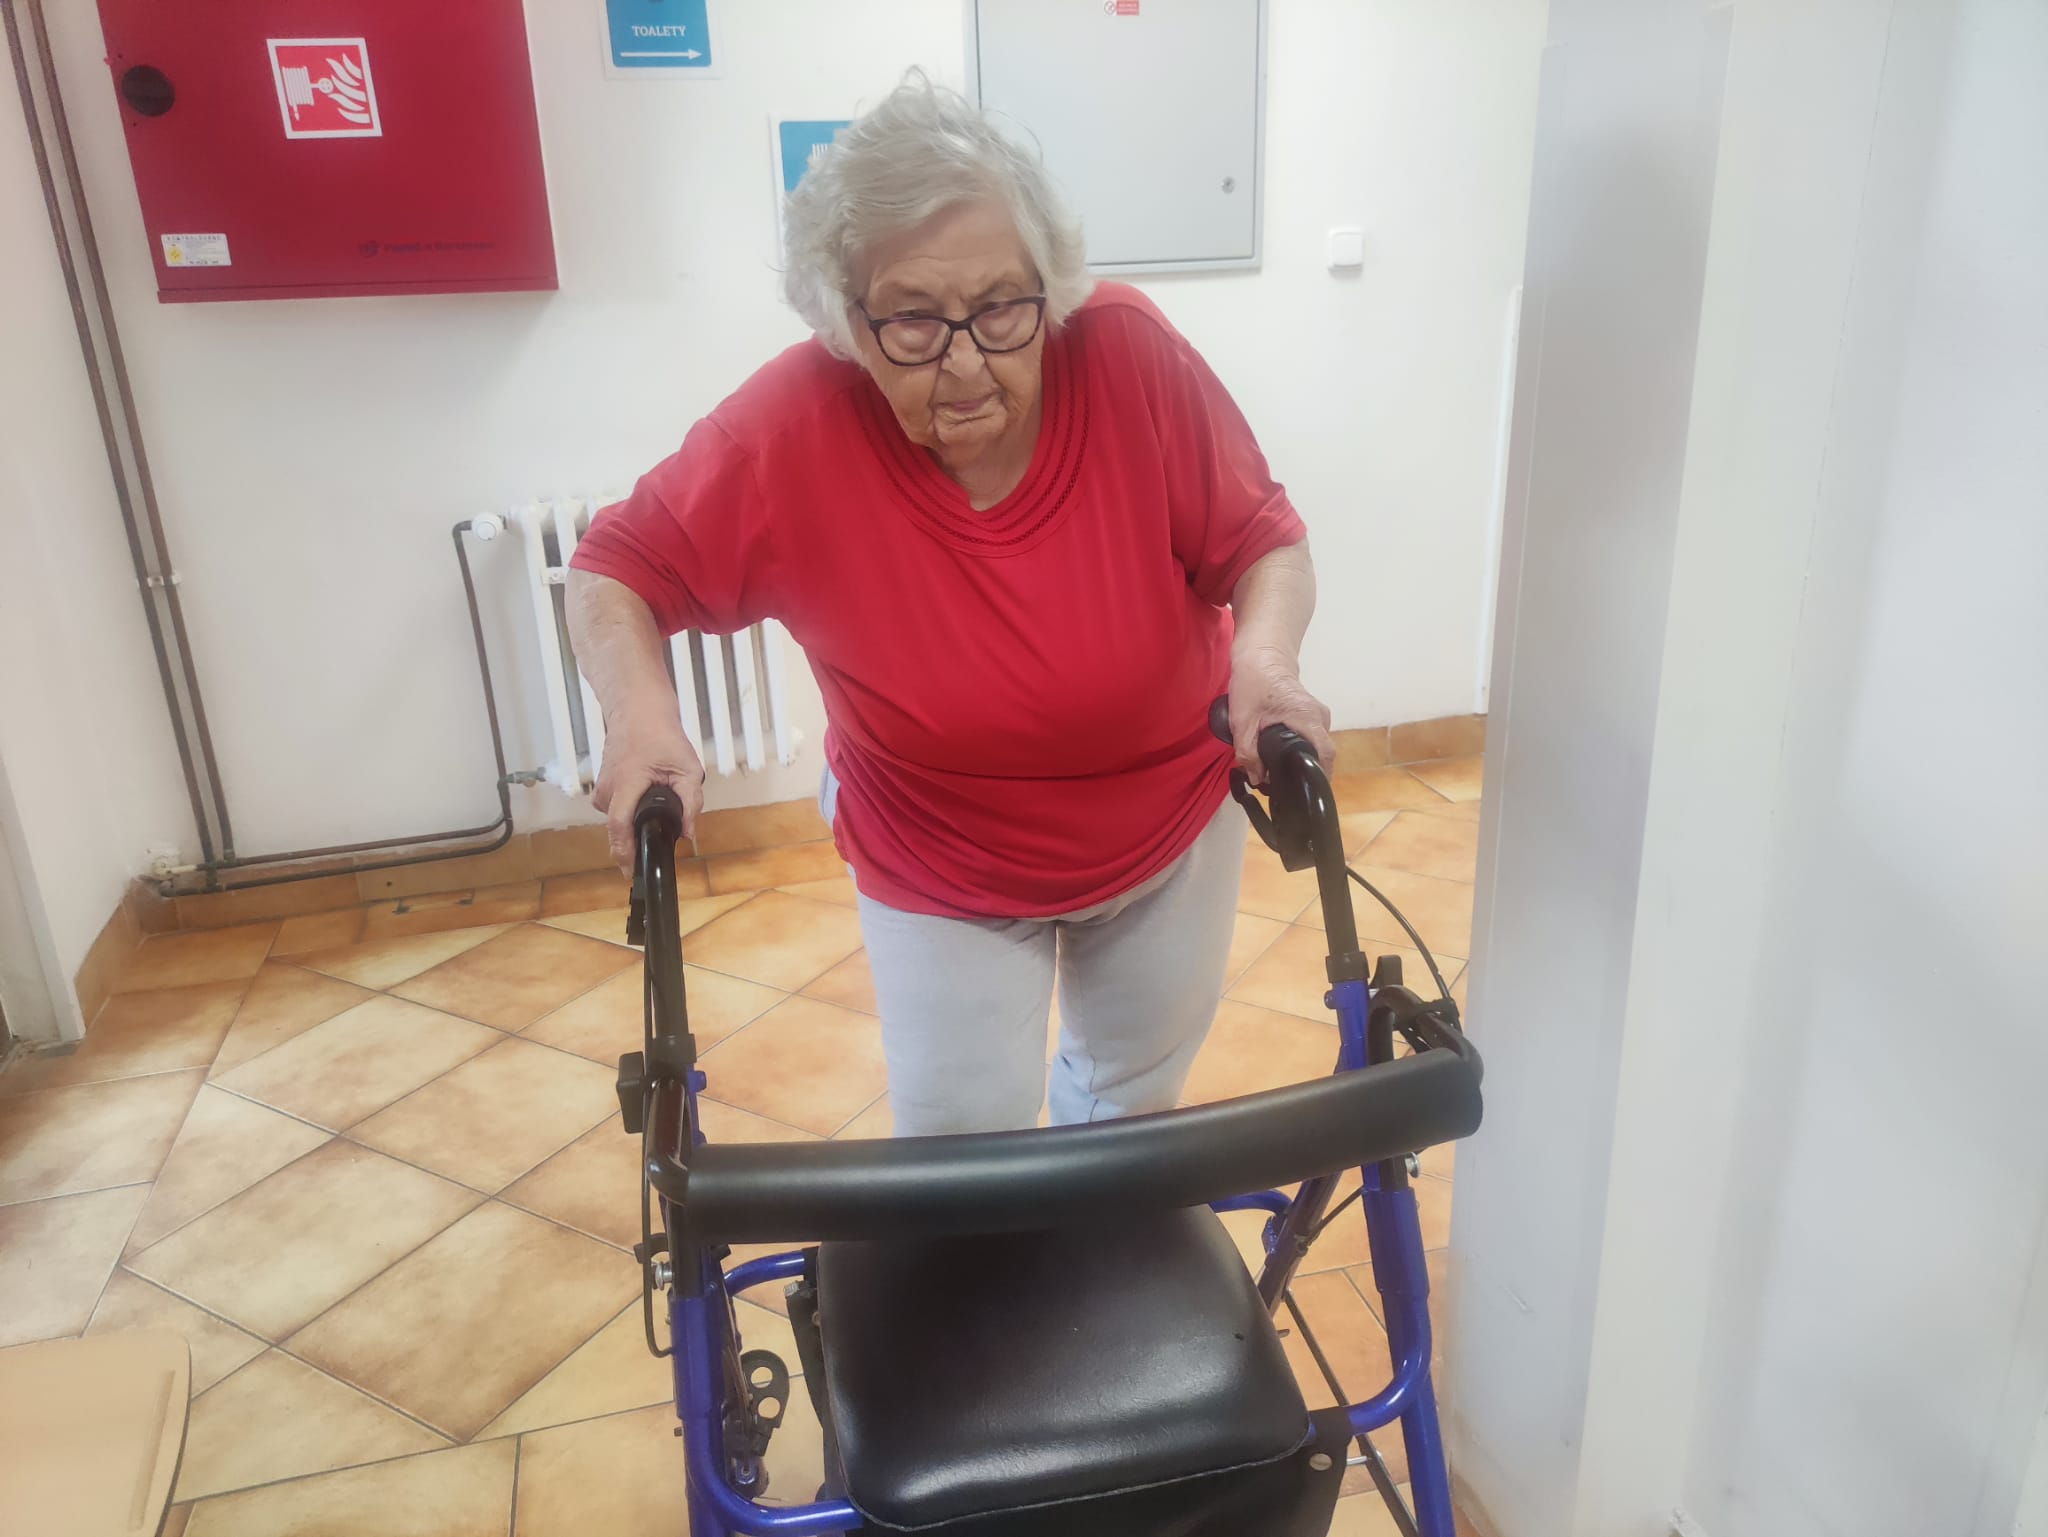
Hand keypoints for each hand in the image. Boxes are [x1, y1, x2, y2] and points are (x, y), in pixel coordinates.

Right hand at [592, 702, 705, 873]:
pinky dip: (631, 814)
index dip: (625, 852)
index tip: (632, 872)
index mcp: (626, 783)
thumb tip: (688, 833)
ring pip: (618, 821)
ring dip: (636, 824)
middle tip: (658, 843)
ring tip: (658, 810)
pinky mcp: (603, 790)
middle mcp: (608, 790)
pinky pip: (617, 812)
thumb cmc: (661, 736)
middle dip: (637, 842)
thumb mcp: (688, 768)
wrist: (637, 712)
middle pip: (619, 829)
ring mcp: (602, 790)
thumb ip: (691, 802)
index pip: (619, 825)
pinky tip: (646, 804)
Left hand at [1228, 646, 1334, 782]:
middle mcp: (1320, 717)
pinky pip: (1308, 739)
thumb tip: (1257, 779)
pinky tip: (1278, 760)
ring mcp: (1317, 715)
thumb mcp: (1242, 721)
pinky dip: (1296, 750)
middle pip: (1319, 754)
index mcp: (1308, 718)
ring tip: (1276, 777)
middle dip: (1302, 772)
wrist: (1260, 653)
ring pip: (1313, 747)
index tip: (1303, 793)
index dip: (1318, 777)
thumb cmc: (1253, 682)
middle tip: (1280, 789)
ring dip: (1297, 761)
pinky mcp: (1310, 715)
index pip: (1325, 754)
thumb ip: (1248, 753)